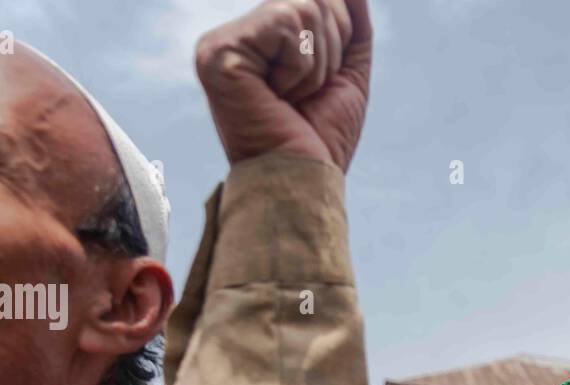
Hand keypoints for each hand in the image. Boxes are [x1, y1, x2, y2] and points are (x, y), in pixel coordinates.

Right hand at [195, 0, 370, 171]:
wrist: (303, 181)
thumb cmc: (321, 139)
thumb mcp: (345, 72)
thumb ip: (351, 25)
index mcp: (260, 41)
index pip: (318, 1)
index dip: (340, 38)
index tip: (318, 87)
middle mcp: (237, 36)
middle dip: (331, 50)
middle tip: (306, 95)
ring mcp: (223, 43)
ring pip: (303, 6)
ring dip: (317, 63)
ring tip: (292, 98)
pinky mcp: (219, 51)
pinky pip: (287, 22)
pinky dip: (300, 65)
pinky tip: (279, 95)